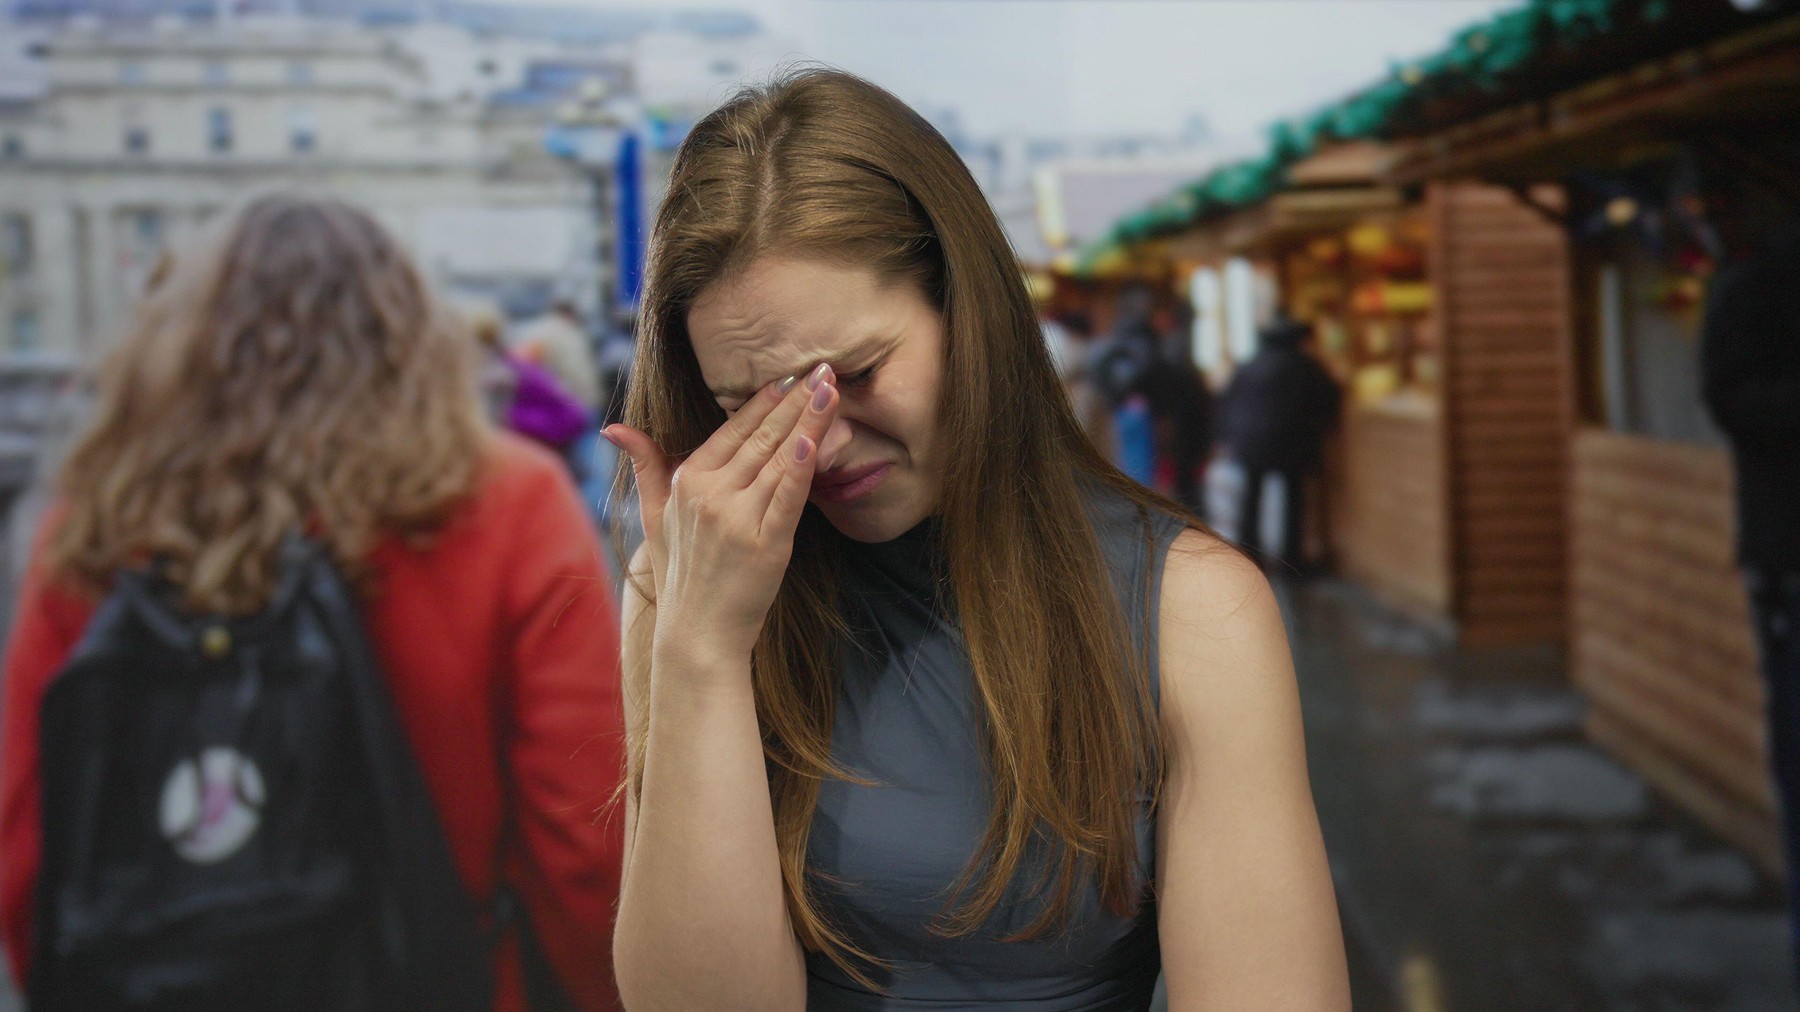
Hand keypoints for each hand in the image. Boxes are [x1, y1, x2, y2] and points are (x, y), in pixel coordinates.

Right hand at [605, 364, 840, 665]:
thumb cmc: (682, 577)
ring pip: (780, 457)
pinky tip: (816, 435)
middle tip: (824, 368)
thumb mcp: (654, 518)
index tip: (790, 375)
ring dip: (811, 419)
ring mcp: (736, 517)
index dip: (764, 400)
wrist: (697, 635)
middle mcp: (710, 493)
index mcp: (687, 481)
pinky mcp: (765, 542)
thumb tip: (613, 429)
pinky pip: (788, 494)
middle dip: (796, 399)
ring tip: (832, 389)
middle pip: (761, 436)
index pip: (733, 429)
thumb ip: (645, 467)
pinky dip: (802, 464)